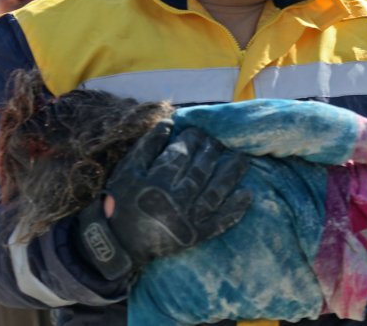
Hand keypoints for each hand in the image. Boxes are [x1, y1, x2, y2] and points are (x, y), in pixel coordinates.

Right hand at [76, 121, 250, 279]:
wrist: (118, 245)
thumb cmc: (121, 202)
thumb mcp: (127, 172)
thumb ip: (147, 146)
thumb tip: (169, 121)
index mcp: (157, 182)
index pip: (182, 154)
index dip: (193, 140)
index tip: (200, 132)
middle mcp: (176, 200)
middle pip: (202, 170)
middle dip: (213, 151)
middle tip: (220, 141)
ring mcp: (188, 219)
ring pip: (216, 192)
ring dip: (232, 174)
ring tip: (243, 159)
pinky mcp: (196, 236)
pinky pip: (220, 221)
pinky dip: (234, 209)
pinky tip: (247, 194)